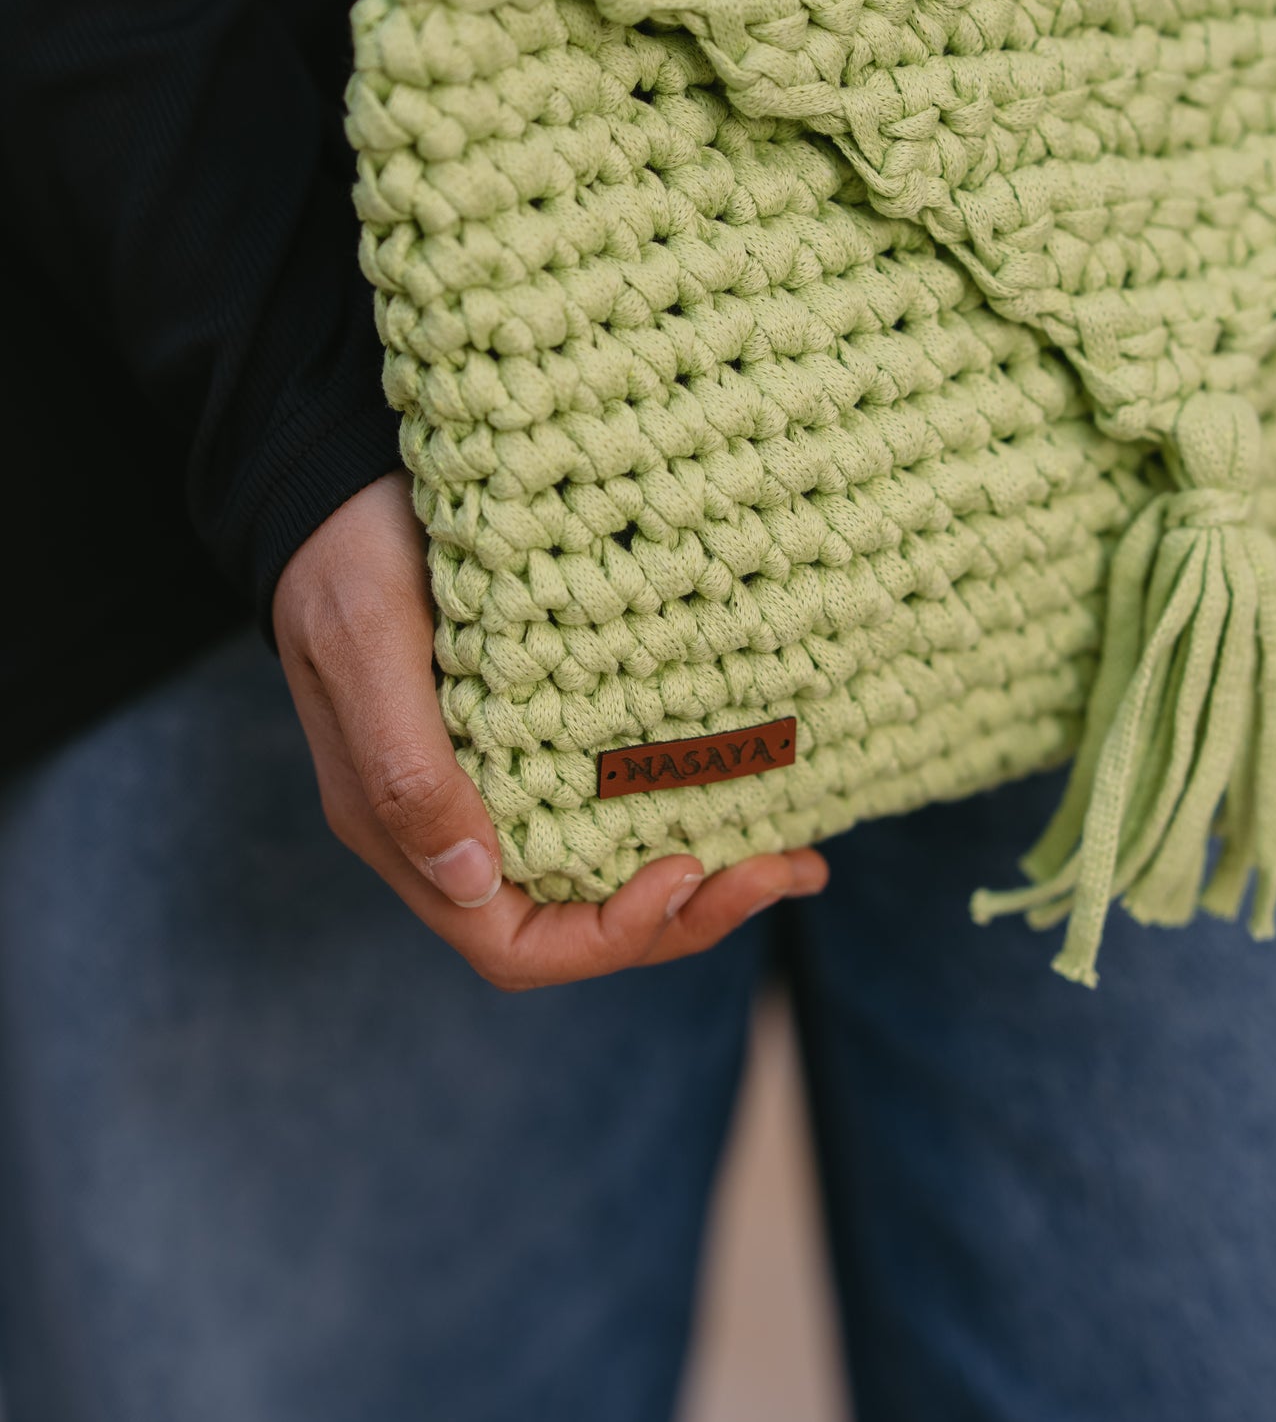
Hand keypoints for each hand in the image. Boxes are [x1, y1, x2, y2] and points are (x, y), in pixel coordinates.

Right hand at [272, 470, 827, 988]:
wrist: (338, 477)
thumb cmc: (346, 551)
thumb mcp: (366, 643)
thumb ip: (406, 769)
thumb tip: (474, 880)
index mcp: (405, 830)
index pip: (514, 944)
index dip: (608, 936)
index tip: (686, 869)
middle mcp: (453, 830)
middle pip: (577, 928)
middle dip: (683, 917)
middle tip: (782, 870)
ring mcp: (496, 791)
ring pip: (605, 880)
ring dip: (699, 884)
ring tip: (792, 859)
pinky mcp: (537, 740)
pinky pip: (614, 812)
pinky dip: (682, 817)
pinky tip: (748, 792)